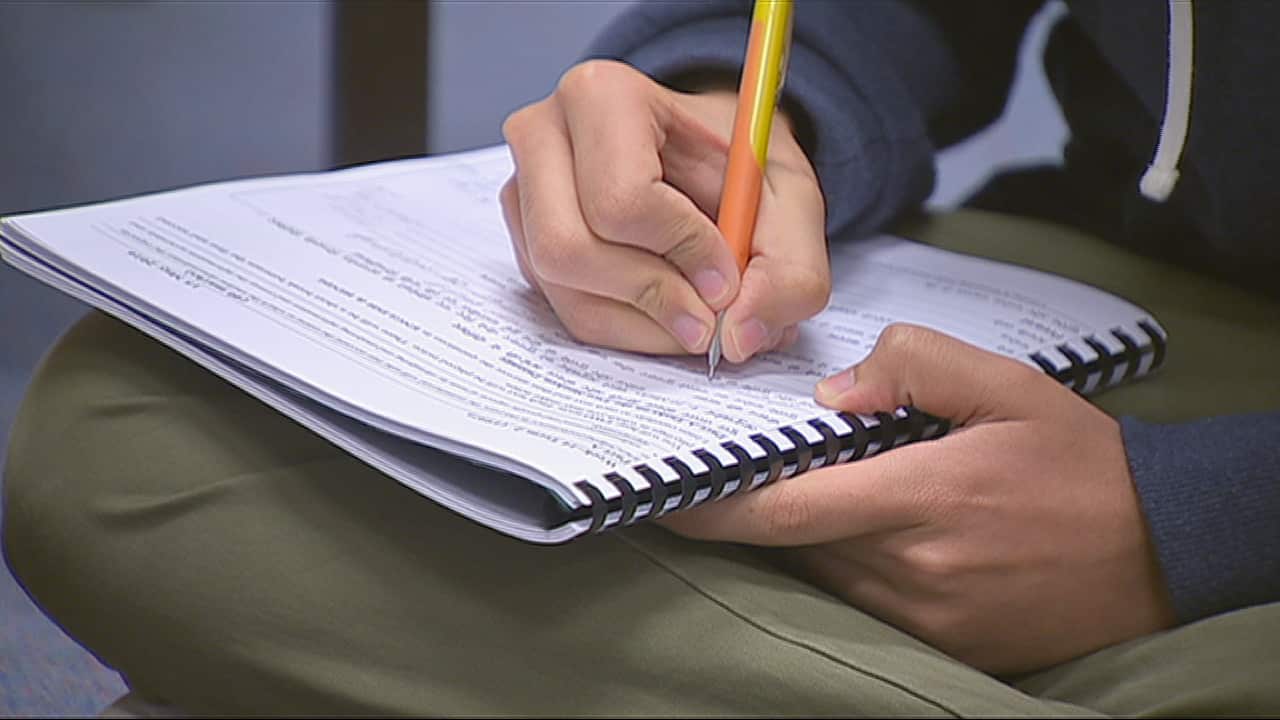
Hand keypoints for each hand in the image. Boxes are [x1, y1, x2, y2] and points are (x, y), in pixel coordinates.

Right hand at [499, 59, 828, 360]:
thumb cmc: (739, 167)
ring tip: (698, 317)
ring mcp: (522, 193)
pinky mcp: (526, 243)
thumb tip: (738, 336)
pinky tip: (668, 311)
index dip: (682, 253)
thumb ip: (789, 270)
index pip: (621, 199)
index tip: (727, 278)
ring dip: (642, 323)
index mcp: (601, 97)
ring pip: (563, 289)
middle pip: (570, 249)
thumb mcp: (792, 203)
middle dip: (652, 298)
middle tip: (710, 318)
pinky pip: (564, 310)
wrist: (710, 160)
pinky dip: (626, 328)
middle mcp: (542, 137)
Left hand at [659, 324, 1176, 673]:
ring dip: (802, 538)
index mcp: (926, 496)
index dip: (717, 506)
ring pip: (824, 576)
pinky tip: (861, 534)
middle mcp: (916, 568)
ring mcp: (928, 617)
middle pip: (796, 545)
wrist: (1162, 548)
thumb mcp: (1008, 386)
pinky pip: (863, 604)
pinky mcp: (945, 644)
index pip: (789, 511)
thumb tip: (832, 399)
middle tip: (729, 475)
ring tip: (805, 495)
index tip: (668, 492)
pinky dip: (842, 568)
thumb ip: (915, 366)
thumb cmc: (1079, 463)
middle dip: (756, 512)